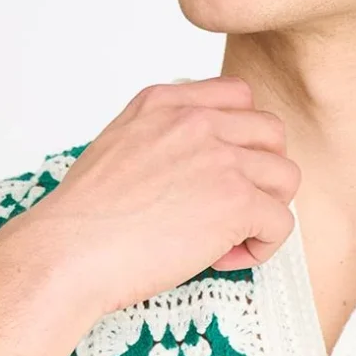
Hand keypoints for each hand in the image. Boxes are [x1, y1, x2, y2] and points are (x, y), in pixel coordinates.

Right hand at [12, 75, 299, 321]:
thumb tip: (190, 169)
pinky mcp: (236, 201)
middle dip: (260, 175)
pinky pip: (281, 222)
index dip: (241, 140)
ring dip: (264, 211)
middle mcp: (197, 121)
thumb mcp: (117, 147)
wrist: (69, 253)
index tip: (218, 175)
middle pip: (272, 134)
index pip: (238, 96)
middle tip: (228, 210)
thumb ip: (159, 138)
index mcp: (165, 103)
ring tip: (226, 239)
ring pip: (286, 177)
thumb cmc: (84, 220)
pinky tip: (224, 259)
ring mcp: (220, 158)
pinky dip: (261, 247)